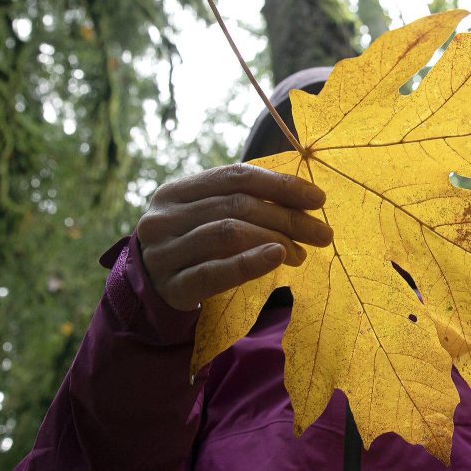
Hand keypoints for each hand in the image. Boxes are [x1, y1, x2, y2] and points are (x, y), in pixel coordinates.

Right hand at [136, 164, 333, 310]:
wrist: (148, 294)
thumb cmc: (190, 249)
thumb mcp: (205, 218)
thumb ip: (240, 203)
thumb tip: (305, 200)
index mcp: (176, 191)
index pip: (236, 176)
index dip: (280, 185)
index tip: (317, 199)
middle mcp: (164, 217)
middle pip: (237, 205)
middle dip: (287, 217)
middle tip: (322, 233)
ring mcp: (164, 252)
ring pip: (229, 233)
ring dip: (276, 240)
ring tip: (302, 253)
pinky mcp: (172, 285)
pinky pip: (216, 271)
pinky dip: (250, 262)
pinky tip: (278, 257)